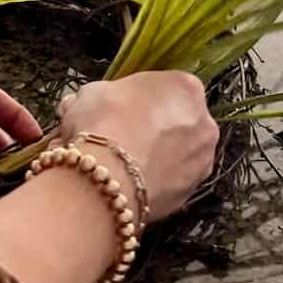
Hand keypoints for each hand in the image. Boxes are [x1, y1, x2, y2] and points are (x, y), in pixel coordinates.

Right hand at [58, 71, 218, 221]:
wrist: (109, 176)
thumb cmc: (104, 123)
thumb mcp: (92, 92)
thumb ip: (96, 96)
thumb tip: (77, 104)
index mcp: (186, 88)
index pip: (166, 88)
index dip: (139, 98)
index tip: (121, 107)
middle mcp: (204, 123)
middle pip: (176, 122)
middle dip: (151, 128)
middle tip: (119, 136)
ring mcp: (201, 162)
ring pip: (175, 155)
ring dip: (154, 157)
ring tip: (118, 165)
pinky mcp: (189, 195)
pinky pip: (168, 183)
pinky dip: (151, 182)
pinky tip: (126, 184)